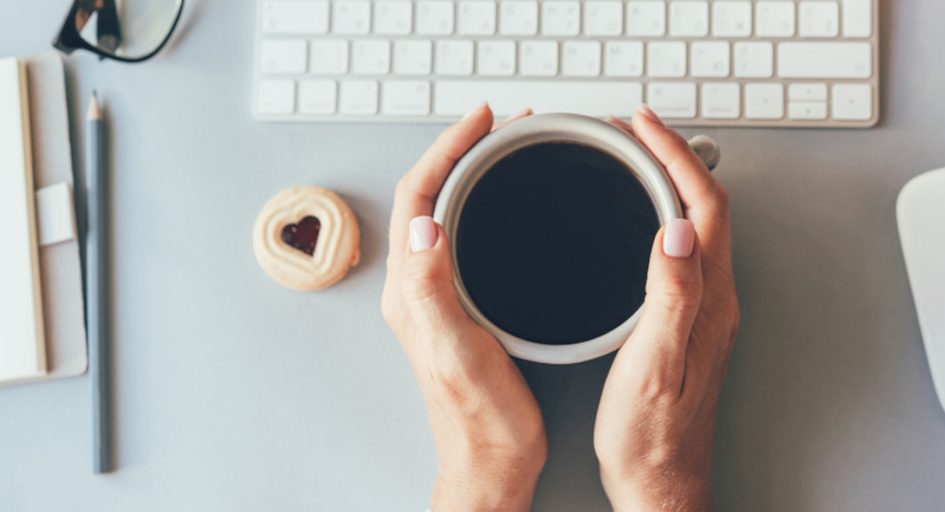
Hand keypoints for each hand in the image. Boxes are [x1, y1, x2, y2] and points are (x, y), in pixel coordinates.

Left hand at [381, 105, 544, 510]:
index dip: (447, 151)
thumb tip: (424, 229)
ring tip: (504, 148)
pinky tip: (509, 204)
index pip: (418, 199)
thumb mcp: (458, 352)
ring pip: (445, 214)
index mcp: (411, 292)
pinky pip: (464, 238)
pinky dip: (484, 206)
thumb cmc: (481, 419)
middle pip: (428, 198)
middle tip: (500, 124)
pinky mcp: (460, 306)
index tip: (483, 121)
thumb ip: (435, 291)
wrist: (492, 462)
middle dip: (460, 151)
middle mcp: (418, 288)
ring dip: (470, 174)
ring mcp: (438, 296)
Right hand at [595, 106, 740, 510]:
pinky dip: (660, 213)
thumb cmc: (651, 435)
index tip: (641, 125)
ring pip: (695, 223)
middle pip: (706, 205)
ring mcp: (703, 309)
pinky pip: (682, 248)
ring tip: (633, 156)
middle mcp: (715, 299)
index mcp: (709, 301)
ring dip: (668, 180)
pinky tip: (636, 214)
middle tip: (633, 129)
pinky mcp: (687, 320)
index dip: (674, 156)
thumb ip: (670, 297)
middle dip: (672, 156)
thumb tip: (679, 230)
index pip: (704, 207)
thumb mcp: (654, 365)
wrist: (659, 482)